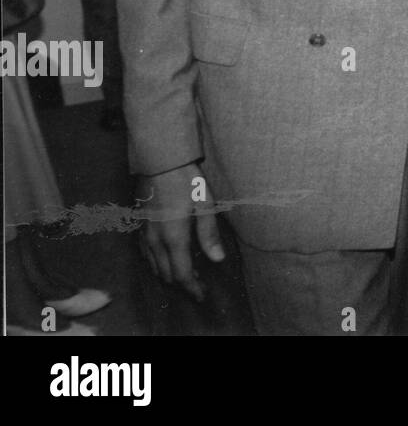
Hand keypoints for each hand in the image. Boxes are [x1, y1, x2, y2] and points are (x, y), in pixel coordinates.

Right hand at [135, 163, 225, 300]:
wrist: (159, 163)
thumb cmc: (186, 180)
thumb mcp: (204, 204)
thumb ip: (209, 233)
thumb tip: (217, 259)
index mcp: (173, 238)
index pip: (181, 274)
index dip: (193, 288)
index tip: (203, 295)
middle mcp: (154, 242)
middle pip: (167, 275)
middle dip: (183, 284)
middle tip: (199, 286)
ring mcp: (144, 236)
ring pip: (154, 268)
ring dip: (170, 276)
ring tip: (188, 275)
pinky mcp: (139, 229)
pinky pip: (146, 257)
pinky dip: (158, 265)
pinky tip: (168, 260)